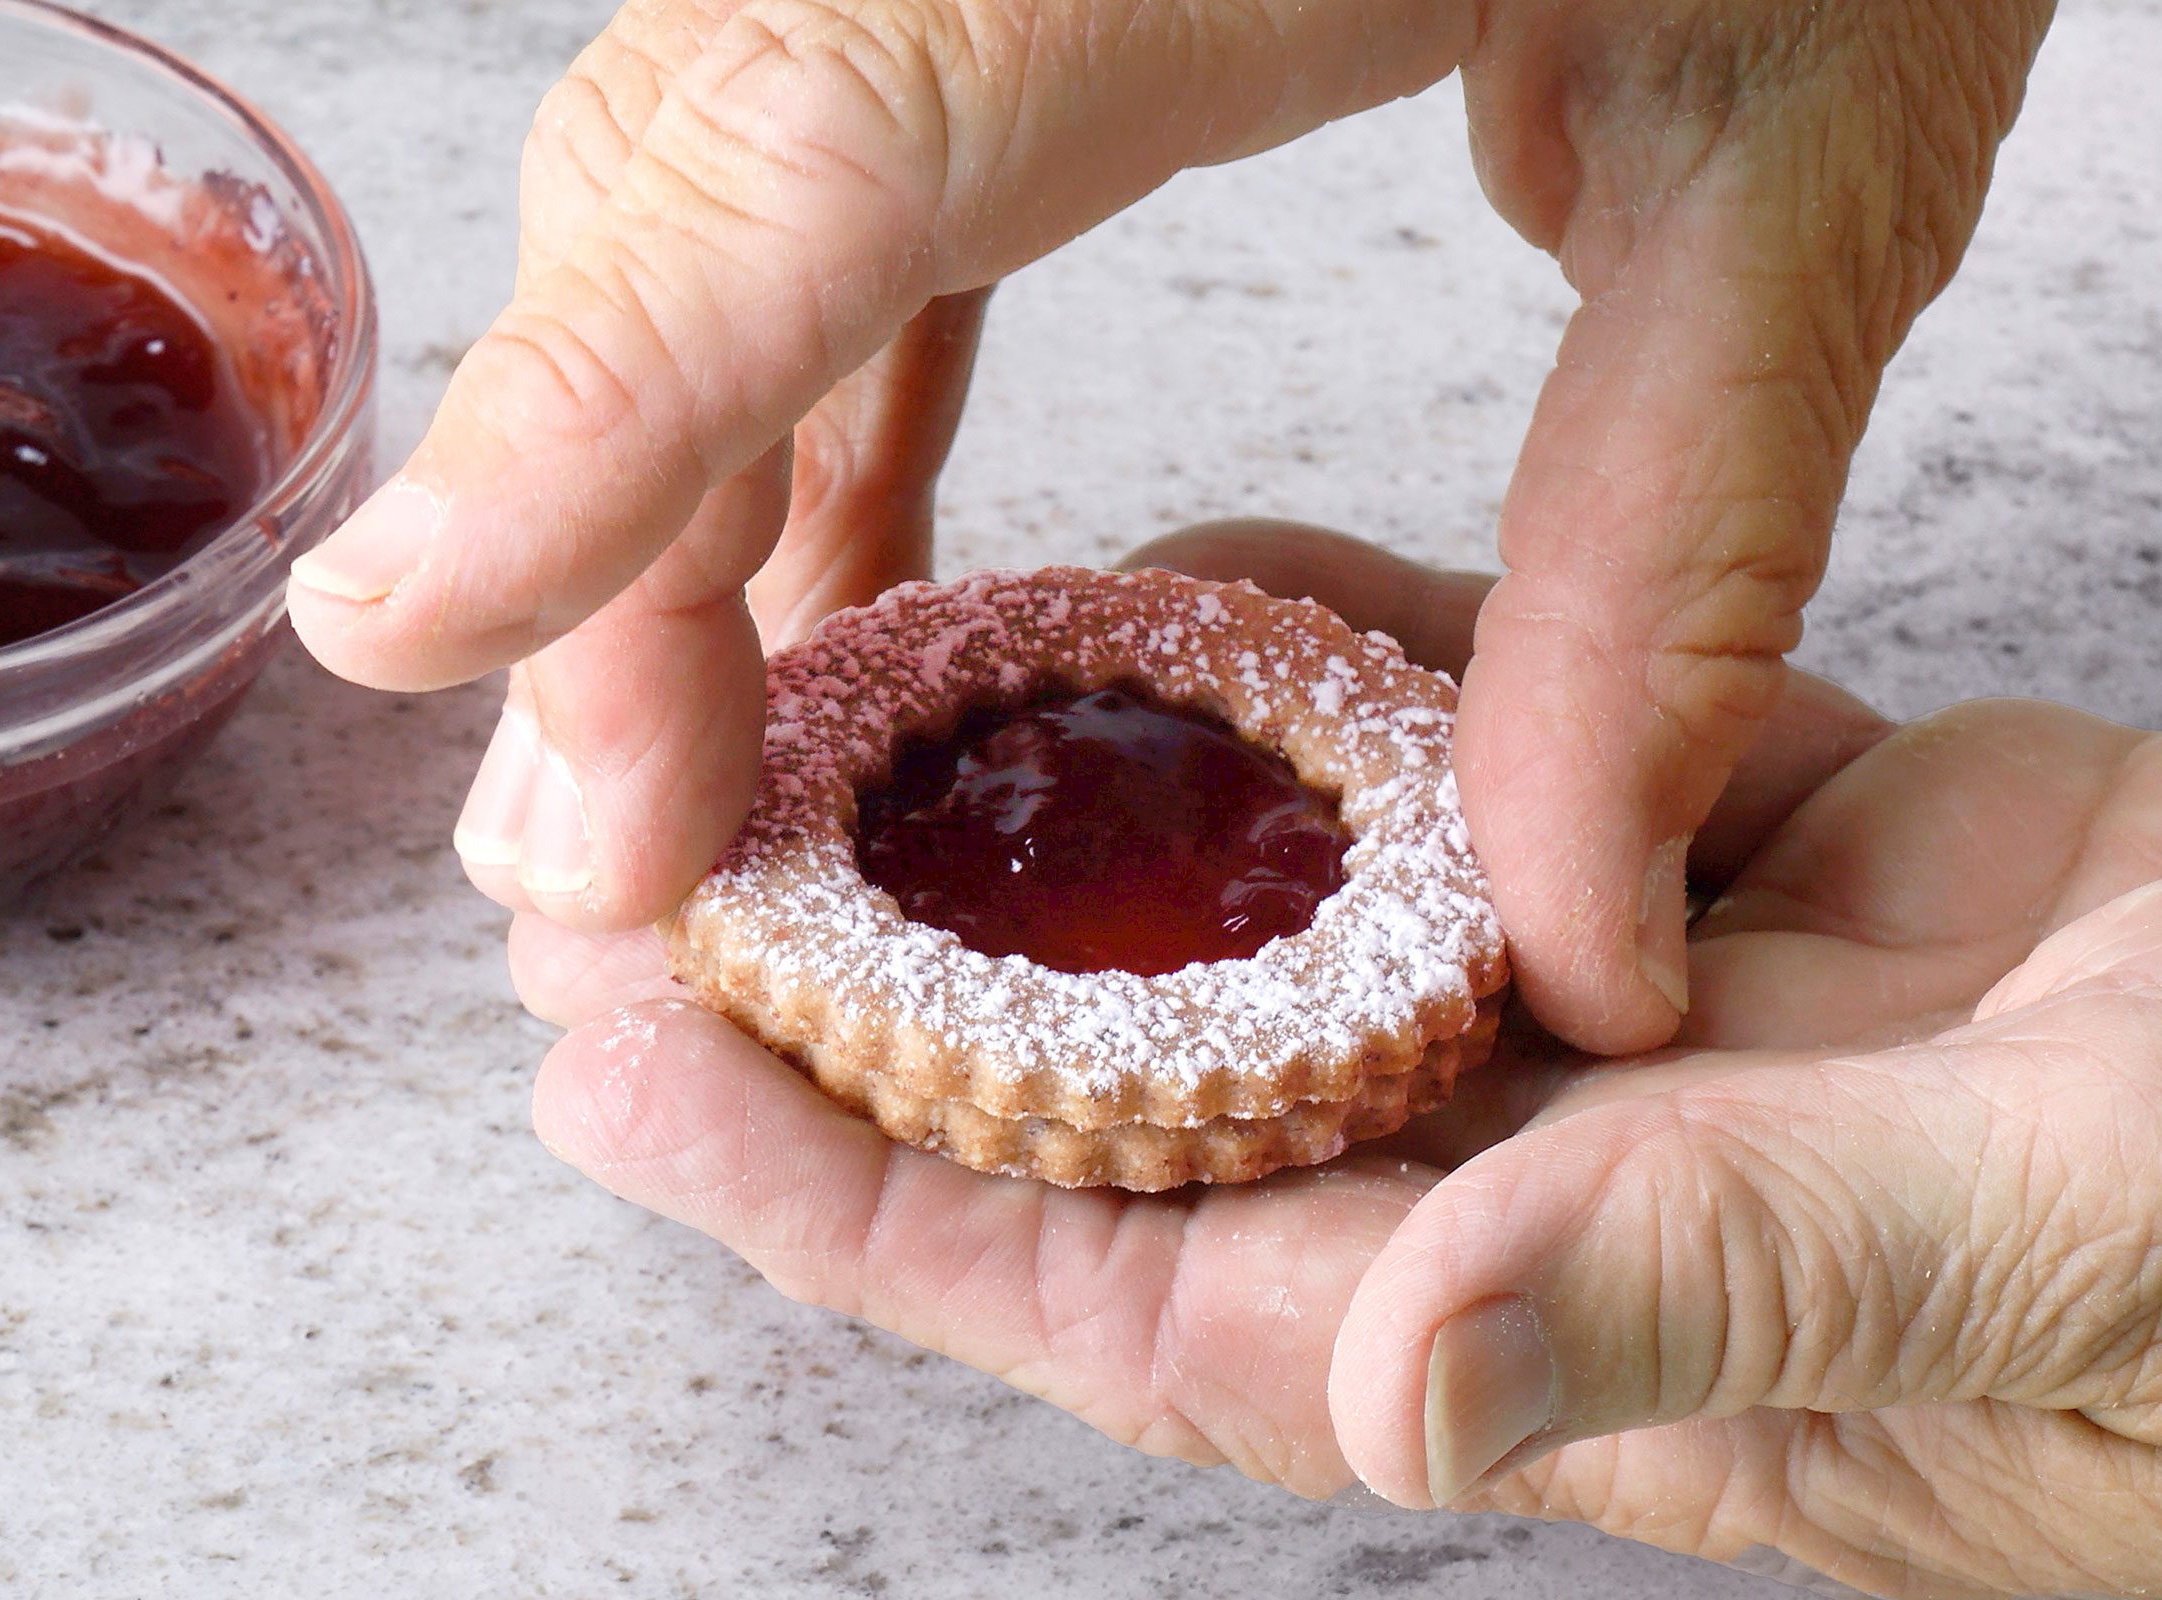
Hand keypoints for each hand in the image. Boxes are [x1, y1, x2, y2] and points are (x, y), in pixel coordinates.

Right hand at [289, 0, 2054, 1052]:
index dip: (582, 416)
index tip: (393, 637)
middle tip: (611, 861)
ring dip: (670, 488)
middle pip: (694, 195)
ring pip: (708, 181)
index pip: (809, 154)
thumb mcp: (1820, 147)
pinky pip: (832, 168)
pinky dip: (803, 392)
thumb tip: (1571, 938)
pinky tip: (826, 579)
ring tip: (681, 767)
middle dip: (605, 545)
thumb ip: (1681, 535)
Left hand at [515, 524, 2161, 1595]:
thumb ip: (1748, 1294)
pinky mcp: (1748, 873)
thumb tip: (1405, 1376)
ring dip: (1082, 826)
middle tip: (659, 870)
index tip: (629, 1084)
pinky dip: (1334, 674)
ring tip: (858, 706)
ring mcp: (1640, 1023)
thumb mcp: (2077, 1252)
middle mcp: (1558, 1187)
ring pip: (1283, 921)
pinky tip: (1196, 589)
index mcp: (1580, 1330)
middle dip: (887, 998)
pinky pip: (1475, 766)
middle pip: (1138, 1102)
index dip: (864, 1195)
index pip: (1130, 1288)